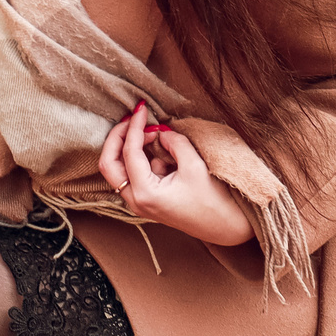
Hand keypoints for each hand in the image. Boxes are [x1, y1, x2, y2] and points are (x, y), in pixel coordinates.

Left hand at [96, 101, 254, 248]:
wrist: (226, 227)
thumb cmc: (214, 200)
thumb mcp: (195, 166)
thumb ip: (175, 143)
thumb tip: (160, 132)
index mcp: (145, 193)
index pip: (128, 152)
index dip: (135, 126)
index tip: (142, 108)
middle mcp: (135, 201)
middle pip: (109, 163)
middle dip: (118, 137)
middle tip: (134, 118)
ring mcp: (138, 203)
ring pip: (118, 170)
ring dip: (129, 147)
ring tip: (154, 134)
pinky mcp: (145, 201)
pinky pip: (133, 175)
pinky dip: (141, 159)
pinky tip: (162, 152)